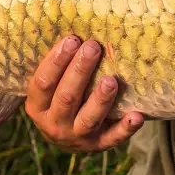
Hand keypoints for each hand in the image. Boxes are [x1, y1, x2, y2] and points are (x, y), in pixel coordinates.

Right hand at [25, 35, 144, 152]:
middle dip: (80, 71)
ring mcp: (77, 137)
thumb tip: (75, 30)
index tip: (72, 39)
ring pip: (88, 118)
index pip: (43, 83)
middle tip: (93, 48)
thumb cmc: (59, 97)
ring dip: (100, 99)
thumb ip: (58, 66)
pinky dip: (125, 128)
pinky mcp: (99, 145)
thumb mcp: (49, 87)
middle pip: (66, 98)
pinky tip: (137, 115)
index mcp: (37, 107)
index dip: (56, 61)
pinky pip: (113, 138)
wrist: (67, 137)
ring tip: (111, 80)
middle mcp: (54, 124)